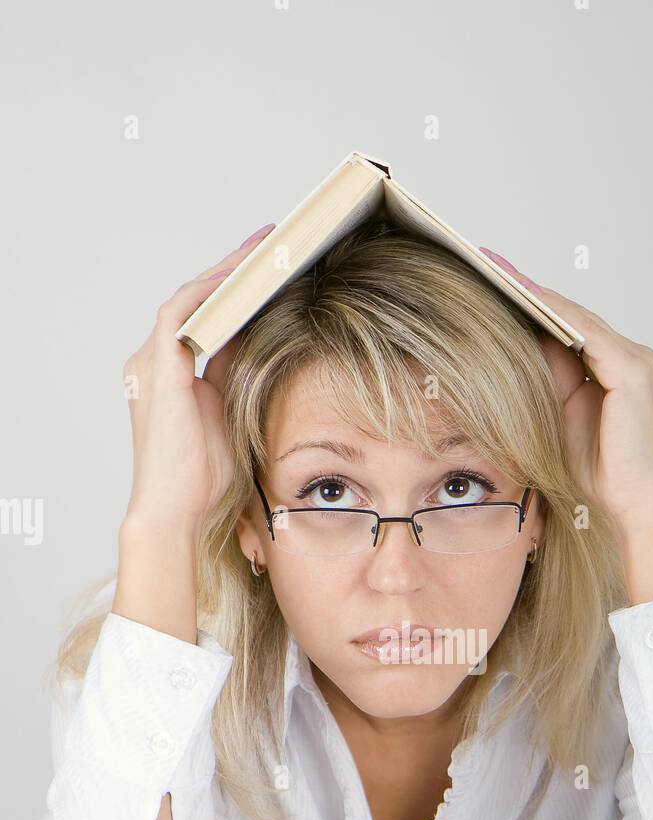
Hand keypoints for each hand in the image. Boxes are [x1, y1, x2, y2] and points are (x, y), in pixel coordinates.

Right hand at [121, 221, 274, 530]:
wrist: (177, 510)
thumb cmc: (203, 479)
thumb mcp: (232, 414)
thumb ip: (238, 377)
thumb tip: (264, 343)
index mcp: (171, 376)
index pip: (206, 321)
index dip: (235, 294)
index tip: (268, 272)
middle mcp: (154, 363)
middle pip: (196, 303)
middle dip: (233, 272)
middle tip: (270, 244)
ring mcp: (150, 364)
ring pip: (189, 300)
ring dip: (224, 274)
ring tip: (261, 251)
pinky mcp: (157, 369)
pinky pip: (180, 315)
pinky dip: (208, 293)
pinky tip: (238, 279)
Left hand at [479, 249, 652, 535]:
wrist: (633, 506)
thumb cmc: (598, 472)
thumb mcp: (557, 417)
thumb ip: (546, 380)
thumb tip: (512, 347)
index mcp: (613, 367)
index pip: (567, 326)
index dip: (530, 302)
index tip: (492, 279)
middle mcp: (629, 356)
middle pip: (571, 314)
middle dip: (528, 288)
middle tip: (486, 260)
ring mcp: (634, 360)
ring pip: (577, 317)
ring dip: (536, 293)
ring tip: (497, 271)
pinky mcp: (632, 371)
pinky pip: (587, 334)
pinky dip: (556, 314)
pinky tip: (525, 298)